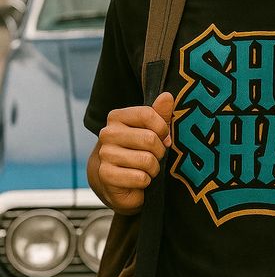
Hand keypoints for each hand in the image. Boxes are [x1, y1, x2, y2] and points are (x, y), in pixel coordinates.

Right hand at [96, 92, 173, 214]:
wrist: (117, 181)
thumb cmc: (138, 151)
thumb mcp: (151, 130)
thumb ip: (160, 113)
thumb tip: (167, 96)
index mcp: (117, 117)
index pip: (148, 114)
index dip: (162, 129)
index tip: (162, 137)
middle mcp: (107, 133)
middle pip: (150, 139)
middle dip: (159, 152)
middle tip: (153, 156)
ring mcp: (105, 154)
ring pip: (147, 160)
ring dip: (153, 168)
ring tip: (145, 168)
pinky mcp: (106, 175)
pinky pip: (140, 178)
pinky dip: (145, 181)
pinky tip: (138, 180)